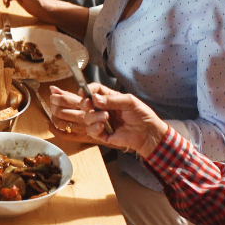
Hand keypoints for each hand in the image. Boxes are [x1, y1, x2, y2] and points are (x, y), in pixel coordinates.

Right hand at [48, 83, 169, 157]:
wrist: (149, 134)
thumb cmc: (141, 115)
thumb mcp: (129, 102)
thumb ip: (111, 100)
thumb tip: (94, 99)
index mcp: (107, 98)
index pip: (92, 90)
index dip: (85, 90)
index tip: (84, 93)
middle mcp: (101, 108)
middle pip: (81, 103)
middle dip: (76, 102)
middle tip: (76, 102)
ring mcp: (100, 121)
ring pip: (85, 117)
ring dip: (92, 117)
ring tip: (105, 117)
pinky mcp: (101, 134)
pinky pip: (91, 130)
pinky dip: (95, 128)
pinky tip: (104, 126)